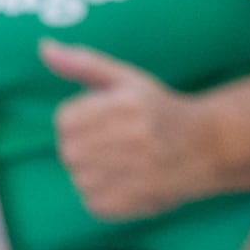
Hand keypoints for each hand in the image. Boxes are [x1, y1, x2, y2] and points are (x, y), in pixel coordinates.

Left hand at [42, 42, 204, 221]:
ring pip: (79, 177)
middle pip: (69, 151)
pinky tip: (128, 180)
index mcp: (127, 104)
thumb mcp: (126, 79)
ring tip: (122, 161)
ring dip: (93, 171)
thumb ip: (82, 63)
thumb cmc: (158, 109)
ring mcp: (135, 173)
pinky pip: (92, 202)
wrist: (206, 146)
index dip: (80, 120)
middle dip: (84, 146)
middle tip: (112, 142)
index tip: (103, 120)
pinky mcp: (134, 202)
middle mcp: (133, 137)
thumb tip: (44, 47)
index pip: (65, 120)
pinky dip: (103, 194)